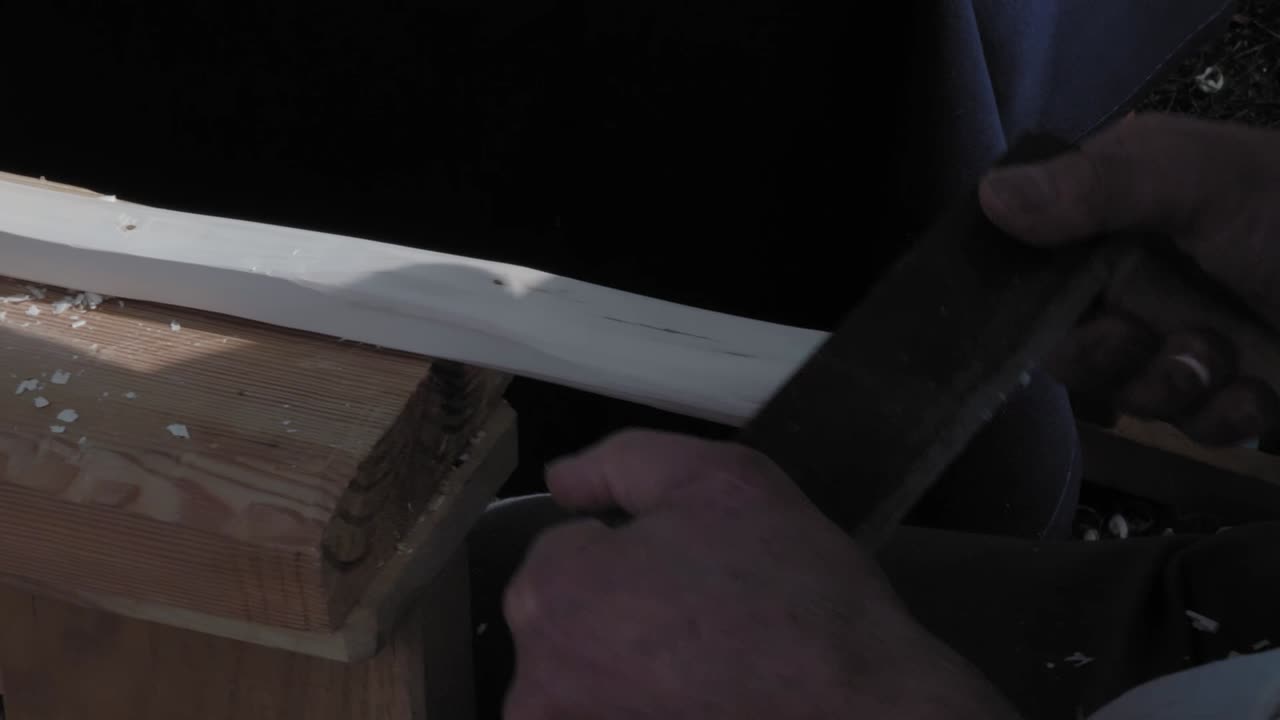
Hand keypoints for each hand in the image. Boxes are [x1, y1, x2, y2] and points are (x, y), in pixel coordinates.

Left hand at [502, 430, 1021, 719]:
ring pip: (584, 681)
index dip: (632, 551)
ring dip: (627, 674)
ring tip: (706, 672)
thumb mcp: (719, 479)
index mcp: (554, 592)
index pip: (566, 551)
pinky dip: (644, 709)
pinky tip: (702, 703)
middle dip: (619, 614)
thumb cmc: (797, 602)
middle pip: (565, 622)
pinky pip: (610, 715)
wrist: (863, 713)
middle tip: (703, 623)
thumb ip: (620, 462)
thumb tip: (564, 482)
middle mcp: (540, 682)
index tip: (689, 572)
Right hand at [979, 113, 1279, 444]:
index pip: (1044, 267)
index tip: (1067, 314)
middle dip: (1111, 355)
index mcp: (1129, 212)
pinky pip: (1194, 425)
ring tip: (1226, 361)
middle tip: (1146, 338)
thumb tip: (989, 196)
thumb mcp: (1201, 179)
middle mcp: (1155, 276)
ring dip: (1174, 385)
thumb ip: (1099, 186)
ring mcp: (1196, 336)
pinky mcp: (1238, 392)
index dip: (1043, 304)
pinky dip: (1223, 414)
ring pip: (1132, 392)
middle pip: (1076, 344)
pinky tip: (1259, 394)